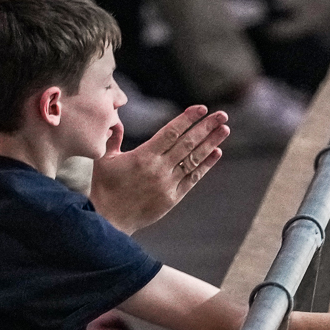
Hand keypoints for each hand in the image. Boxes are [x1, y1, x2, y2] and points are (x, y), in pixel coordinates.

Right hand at [89, 105, 228, 233]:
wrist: (109, 220)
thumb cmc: (104, 187)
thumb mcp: (104, 159)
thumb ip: (113, 138)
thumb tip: (116, 120)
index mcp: (144, 156)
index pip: (171, 132)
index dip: (188, 119)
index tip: (202, 109)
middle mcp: (159, 168)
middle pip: (188, 143)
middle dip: (206, 127)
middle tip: (222, 115)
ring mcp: (168, 183)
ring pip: (194, 159)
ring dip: (211, 143)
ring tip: (224, 130)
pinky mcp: (173, 197)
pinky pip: (193, 178)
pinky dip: (205, 165)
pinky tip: (216, 153)